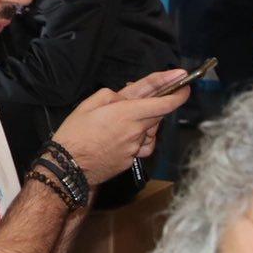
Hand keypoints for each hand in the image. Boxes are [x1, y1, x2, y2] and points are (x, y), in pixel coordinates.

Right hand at [51, 71, 191, 184]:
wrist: (67, 166)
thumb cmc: (74, 134)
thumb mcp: (86, 105)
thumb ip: (110, 95)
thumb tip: (125, 97)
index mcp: (126, 113)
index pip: (164, 103)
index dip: (178, 93)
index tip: (185, 85)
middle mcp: (136, 130)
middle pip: (158, 114)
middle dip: (155, 106)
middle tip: (138, 103)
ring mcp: (135, 147)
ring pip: (149, 130)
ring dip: (143, 123)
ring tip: (119, 125)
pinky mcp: (132, 160)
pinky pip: (143, 146)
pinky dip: (139, 140)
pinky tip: (124, 139)